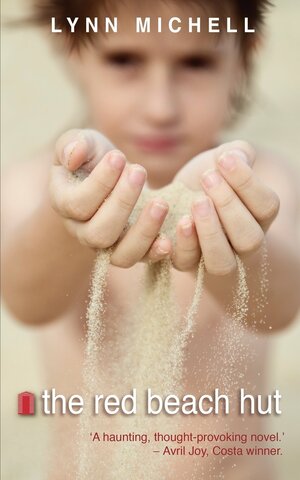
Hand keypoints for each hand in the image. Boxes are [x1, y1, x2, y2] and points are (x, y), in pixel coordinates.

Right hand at [50, 128, 171, 266]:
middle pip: (98, 233)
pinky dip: (156, 252)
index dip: (99, 183)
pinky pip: (142, 260)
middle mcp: (83, 232)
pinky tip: (169, 239)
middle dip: (122, 203)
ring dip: (143, 230)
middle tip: (139, 172)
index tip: (119, 157)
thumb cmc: (95, 158)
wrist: (115, 176)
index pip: (77, 204)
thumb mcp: (83, 143)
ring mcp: (108, 245)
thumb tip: (74, 154)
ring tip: (161, 203)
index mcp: (65, 205)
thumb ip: (73, 143)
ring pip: (121, 254)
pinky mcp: (132, 249)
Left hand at [171, 141, 279, 273]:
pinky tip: (181, 219)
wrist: (172, 200)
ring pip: (223, 261)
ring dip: (211, 231)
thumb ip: (237, 152)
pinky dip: (185, 243)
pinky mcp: (185, 263)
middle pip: (249, 238)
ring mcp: (214, 258)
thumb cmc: (205, 180)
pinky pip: (188, 263)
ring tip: (197, 201)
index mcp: (258, 217)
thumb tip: (237, 155)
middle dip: (229, 206)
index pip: (267, 207)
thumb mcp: (221, 160)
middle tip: (208, 178)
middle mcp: (241, 244)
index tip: (224, 159)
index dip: (248, 183)